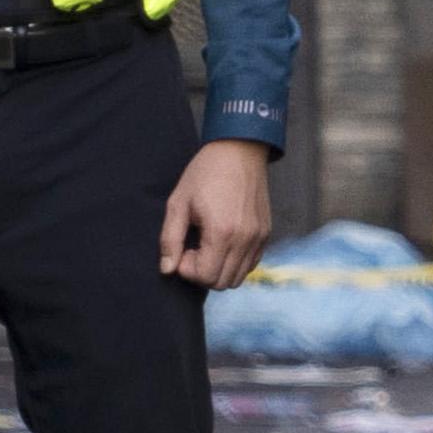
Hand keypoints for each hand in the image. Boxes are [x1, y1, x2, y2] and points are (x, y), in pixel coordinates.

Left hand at [159, 140, 275, 289]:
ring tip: (208, 246)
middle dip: (202, 273)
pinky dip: (235, 263)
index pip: (205, 276)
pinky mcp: (266, 233)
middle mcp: (245, 239)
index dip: (188, 270)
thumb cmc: (205, 173)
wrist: (239, 149)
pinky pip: (251, 264)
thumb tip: (167, 269)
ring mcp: (258, 237)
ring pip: (238, 277)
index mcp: (222, 232)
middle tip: (194, 249)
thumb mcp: (179, 202)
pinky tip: (223, 243)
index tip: (183, 249)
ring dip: (219, 269)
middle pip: (222, 282)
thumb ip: (170, 239)